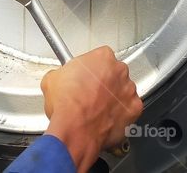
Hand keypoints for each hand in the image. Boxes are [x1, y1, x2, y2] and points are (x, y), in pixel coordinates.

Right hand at [41, 46, 142, 171]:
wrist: (76, 129)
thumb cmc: (67, 105)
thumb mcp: (52, 80)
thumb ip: (61, 73)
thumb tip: (59, 78)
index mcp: (102, 57)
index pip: (100, 57)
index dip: (91, 69)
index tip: (85, 76)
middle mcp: (120, 71)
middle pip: (114, 73)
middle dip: (104, 82)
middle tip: (90, 94)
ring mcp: (129, 90)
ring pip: (123, 91)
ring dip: (113, 97)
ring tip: (97, 108)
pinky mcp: (134, 109)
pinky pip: (129, 109)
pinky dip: (121, 114)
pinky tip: (107, 118)